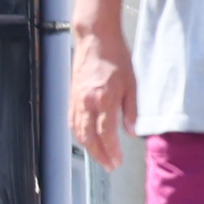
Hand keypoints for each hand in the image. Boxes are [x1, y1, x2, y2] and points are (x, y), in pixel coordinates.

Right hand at [65, 31, 135, 170]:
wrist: (95, 38)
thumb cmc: (116, 56)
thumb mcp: (132, 82)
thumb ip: (131, 109)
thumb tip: (132, 131)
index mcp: (104, 99)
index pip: (106, 134)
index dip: (112, 151)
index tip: (118, 161)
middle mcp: (87, 103)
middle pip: (90, 138)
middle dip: (99, 155)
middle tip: (109, 165)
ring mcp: (77, 100)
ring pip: (78, 132)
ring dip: (88, 148)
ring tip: (100, 157)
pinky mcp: (72, 96)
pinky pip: (72, 121)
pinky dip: (78, 134)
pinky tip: (85, 139)